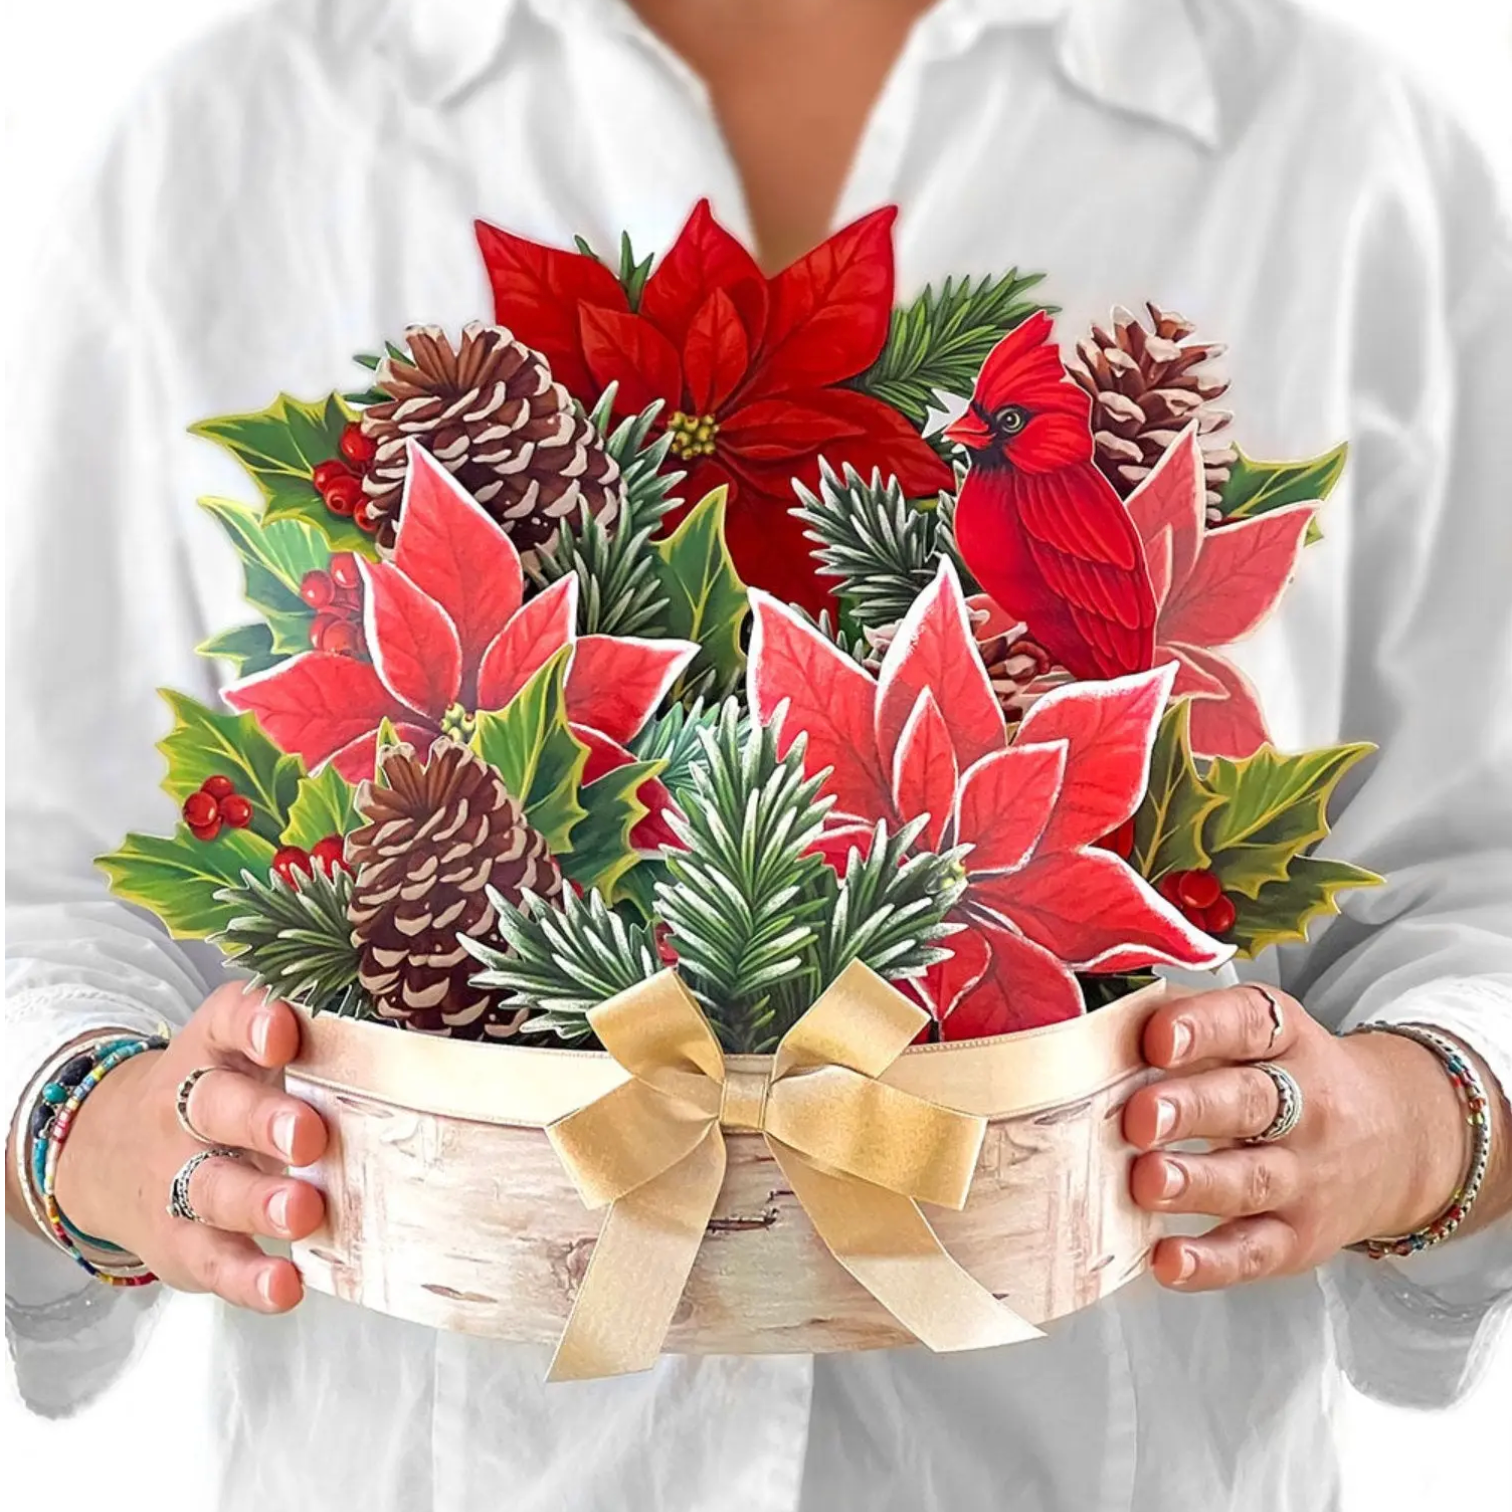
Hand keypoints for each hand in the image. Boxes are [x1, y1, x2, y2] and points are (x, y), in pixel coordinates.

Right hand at [48, 984, 326, 1311]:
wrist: (112, 1156)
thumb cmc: (223, 1097)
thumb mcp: (243, 1056)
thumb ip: (310, 1044)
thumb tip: (407, 1042)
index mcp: (211, 1051)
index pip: (225, 1023)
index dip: (251, 1024)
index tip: (283, 1032)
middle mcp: (185, 1111)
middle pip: (215, 1107)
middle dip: (263, 1120)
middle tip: (309, 1135)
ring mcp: (177, 1179)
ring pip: (213, 1188)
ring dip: (259, 1202)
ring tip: (302, 1211)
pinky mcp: (183, 1243)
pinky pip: (215, 1261)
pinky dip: (250, 1278)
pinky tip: (286, 1285)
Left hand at [1123, 985, 1473, 1291]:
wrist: (1397, 1138)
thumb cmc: (1291, 1076)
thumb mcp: (1257, 1032)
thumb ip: (1185, 1022)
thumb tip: (1102, 1025)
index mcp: (1286, 1039)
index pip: (1247, 1024)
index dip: (1202, 1028)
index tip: (1157, 1038)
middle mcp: (1305, 1105)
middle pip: (1248, 1104)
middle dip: (1190, 1109)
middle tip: (1140, 1118)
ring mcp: (1306, 1176)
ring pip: (1251, 1180)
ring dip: (1195, 1183)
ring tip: (1147, 1181)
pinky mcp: (1299, 1238)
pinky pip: (1255, 1252)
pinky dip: (1210, 1262)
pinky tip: (1168, 1260)